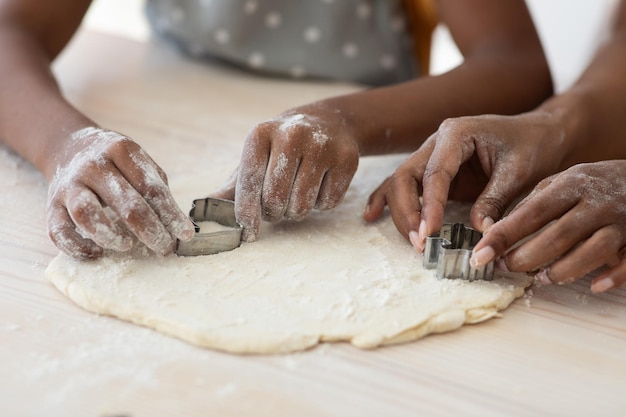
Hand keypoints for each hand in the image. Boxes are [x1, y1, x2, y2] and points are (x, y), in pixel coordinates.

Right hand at [47, 127, 194, 258]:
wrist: (69, 147)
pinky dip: (77, 246)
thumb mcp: (140, 164)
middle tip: (164, 247)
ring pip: (86, 212)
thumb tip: (181, 228)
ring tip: (127, 246)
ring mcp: (70, 184)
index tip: (185, 234)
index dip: (170, 213)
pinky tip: (97, 253)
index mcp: (122, 151)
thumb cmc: (116, 163)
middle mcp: (94, 165)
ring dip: (109, 234)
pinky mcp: (51, 204)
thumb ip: (158, 191)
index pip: (151, 187)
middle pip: (125, 201)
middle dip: (149, 229)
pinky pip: (59, 230)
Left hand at [212, 110, 358, 240]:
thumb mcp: (257, 157)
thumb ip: (235, 184)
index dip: (246, 213)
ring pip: (302, 206)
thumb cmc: (282, 147)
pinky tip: (319, 185)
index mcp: (261, 133)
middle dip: (274, 212)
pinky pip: (328, 203)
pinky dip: (321, 204)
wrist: (328, 122)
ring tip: (297, 194)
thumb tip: (207, 206)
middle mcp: (292, 135)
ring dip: (297, 211)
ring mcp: (323, 146)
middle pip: (275, 200)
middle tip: (277, 206)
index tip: (247, 233)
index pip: (250, 182)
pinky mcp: (347, 159)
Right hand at [364, 112, 566, 250]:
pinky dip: (386, 200)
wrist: (538, 134)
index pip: (434, 173)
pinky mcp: (432, 173)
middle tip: (420, 242)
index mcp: (455, 134)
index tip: (428, 233)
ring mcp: (430, 157)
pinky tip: (372, 215)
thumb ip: (495, 199)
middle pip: (405, 177)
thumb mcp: (519, 171)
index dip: (428, 205)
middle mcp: (436, 143)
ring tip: (412, 242)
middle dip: (407, 211)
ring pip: (400, 184)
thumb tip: (479, 232)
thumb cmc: (531, 145)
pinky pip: (403, 186)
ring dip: (400, 213)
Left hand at [470, 160, 625, 292]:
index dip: (503, 236)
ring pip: (591, 252)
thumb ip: (535, 202)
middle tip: (504, 268)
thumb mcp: (564, 180)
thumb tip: (499, 229)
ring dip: (562, 271)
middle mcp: (596, 203)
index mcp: (572, 185)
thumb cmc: (597, 182)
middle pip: (557, 237)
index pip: (530, 214)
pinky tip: (594, 285)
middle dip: (526, 257)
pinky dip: (612, 277)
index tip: (480, 254)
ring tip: (542, 278)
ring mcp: (621, 221)